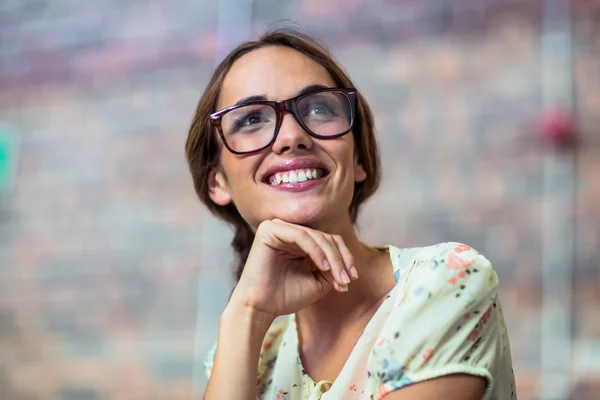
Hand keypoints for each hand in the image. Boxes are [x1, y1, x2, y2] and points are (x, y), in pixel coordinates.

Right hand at [228, 219, 357, 319]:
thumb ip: (332, 270)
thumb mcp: (317, 282)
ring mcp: (278, 227)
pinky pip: (302, 236)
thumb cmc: (284, 297)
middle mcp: (288, 230)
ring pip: (316, 236)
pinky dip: (316, 251)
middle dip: (340, 259)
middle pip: (325, 237)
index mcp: (297, 241)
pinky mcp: (269, 229)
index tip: (353, 278)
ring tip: (339, 278)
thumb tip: (348, 265)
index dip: (344, 257)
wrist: (260, 309)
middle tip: (348, 280)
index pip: (328, 240)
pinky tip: (324, 267)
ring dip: (332, 258)